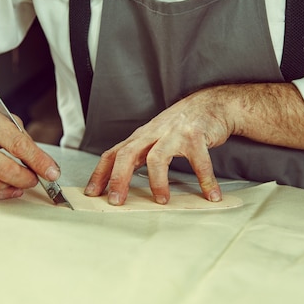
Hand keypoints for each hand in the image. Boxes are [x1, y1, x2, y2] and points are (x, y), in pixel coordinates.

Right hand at [0, 67, 59, 198]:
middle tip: (35, 178)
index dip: (39, 161)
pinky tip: (7, 188)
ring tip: (22, 183)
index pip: (17, 145)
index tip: (52, 172)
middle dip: (26, 178)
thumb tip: (40, 161)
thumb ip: (19, 135)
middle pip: (4, 169)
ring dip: (12, 188)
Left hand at [84, 86, 234, 205]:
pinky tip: (211, 194)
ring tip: (162, 201)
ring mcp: (174, 133)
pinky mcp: (195, 135)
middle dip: (118, 178)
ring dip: (157, 181)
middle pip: (127, 154)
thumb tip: (121, 180)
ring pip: (156, 157)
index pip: (113, 154)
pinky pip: (198, 161)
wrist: (211, 103)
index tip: (92, 193)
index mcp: (141, 137)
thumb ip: (140, 154)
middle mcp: (153, 134)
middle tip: (117, 201)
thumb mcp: (155, 136)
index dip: (100, 173)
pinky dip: (205, 180)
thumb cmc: (182, 124)